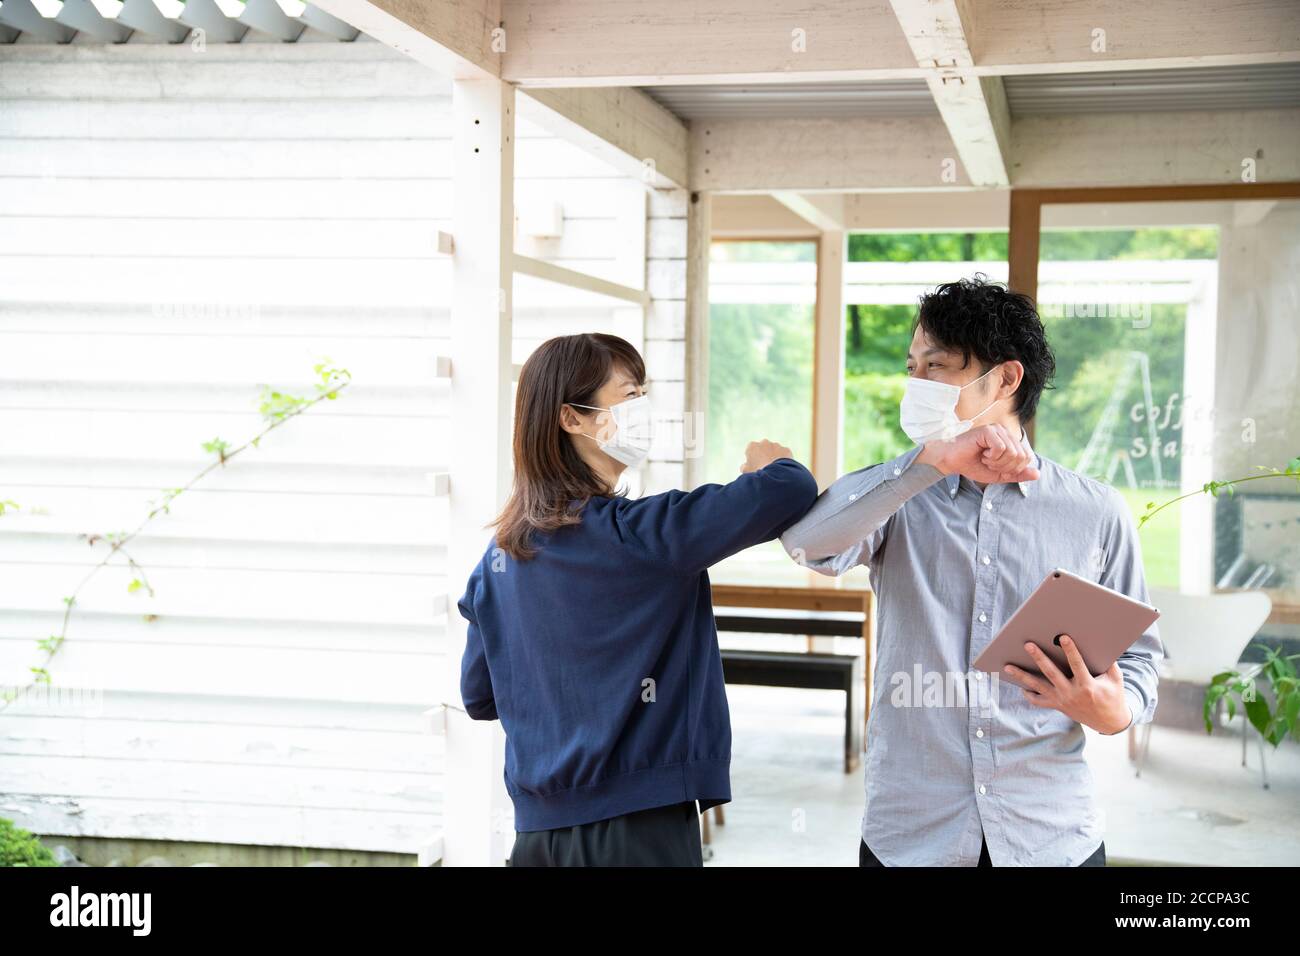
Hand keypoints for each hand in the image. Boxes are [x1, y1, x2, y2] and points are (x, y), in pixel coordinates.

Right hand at [741, 439, 793, 473]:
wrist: (775, 475)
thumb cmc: (758, 473)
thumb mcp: (746, 472)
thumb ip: (744, 467)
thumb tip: (745, 466)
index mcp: (752, 446)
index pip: (751, 450)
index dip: (752, 458)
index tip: (754, 466)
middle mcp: (764, 443)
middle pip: (763, 448)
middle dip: (764, 455)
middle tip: (765, 467)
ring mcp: (776, 445)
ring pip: (774, 450)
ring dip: (774, 457)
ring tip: (774, 470)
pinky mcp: (786, 450)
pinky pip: (784, 454)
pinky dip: (783, 460)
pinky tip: (782, 468)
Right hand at [916, 423, 1038, 483]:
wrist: (951, 461)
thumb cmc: (972, 465)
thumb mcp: (999, 474)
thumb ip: (1017, 474)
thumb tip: (1038, 474)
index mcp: (1009, 441)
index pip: (1026, 458)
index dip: (1012, 469)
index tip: (995, 466)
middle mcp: (1005, 432)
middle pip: (1021, 456)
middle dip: (1005, 466)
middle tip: (989, 463)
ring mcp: (997, 429)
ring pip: (1012, 452)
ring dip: (997, 462)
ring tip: (985, 458)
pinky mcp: (988, 430)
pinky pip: (1001, 448)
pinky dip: (992, 456)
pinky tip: (982, 453)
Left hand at [1003, 635, 1131, 733]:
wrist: (1109, 722)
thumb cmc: (1113, 696)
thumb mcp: (1115, 679)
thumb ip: (1109, 663)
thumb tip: (1102, 642)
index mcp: (1087, 686)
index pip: (1077, 665)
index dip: (1070, 650)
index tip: (1063, 637)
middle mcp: (1071, 694)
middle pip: (1051, 673)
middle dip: (1039, 658)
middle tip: (1028, 645)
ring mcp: (1062, 701)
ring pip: (1038, 687)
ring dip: (1022, 676)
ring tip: (1007, 666)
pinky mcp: (1057, 706)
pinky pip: (1038, 701)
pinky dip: (1028, 693)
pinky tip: (1021, 684)